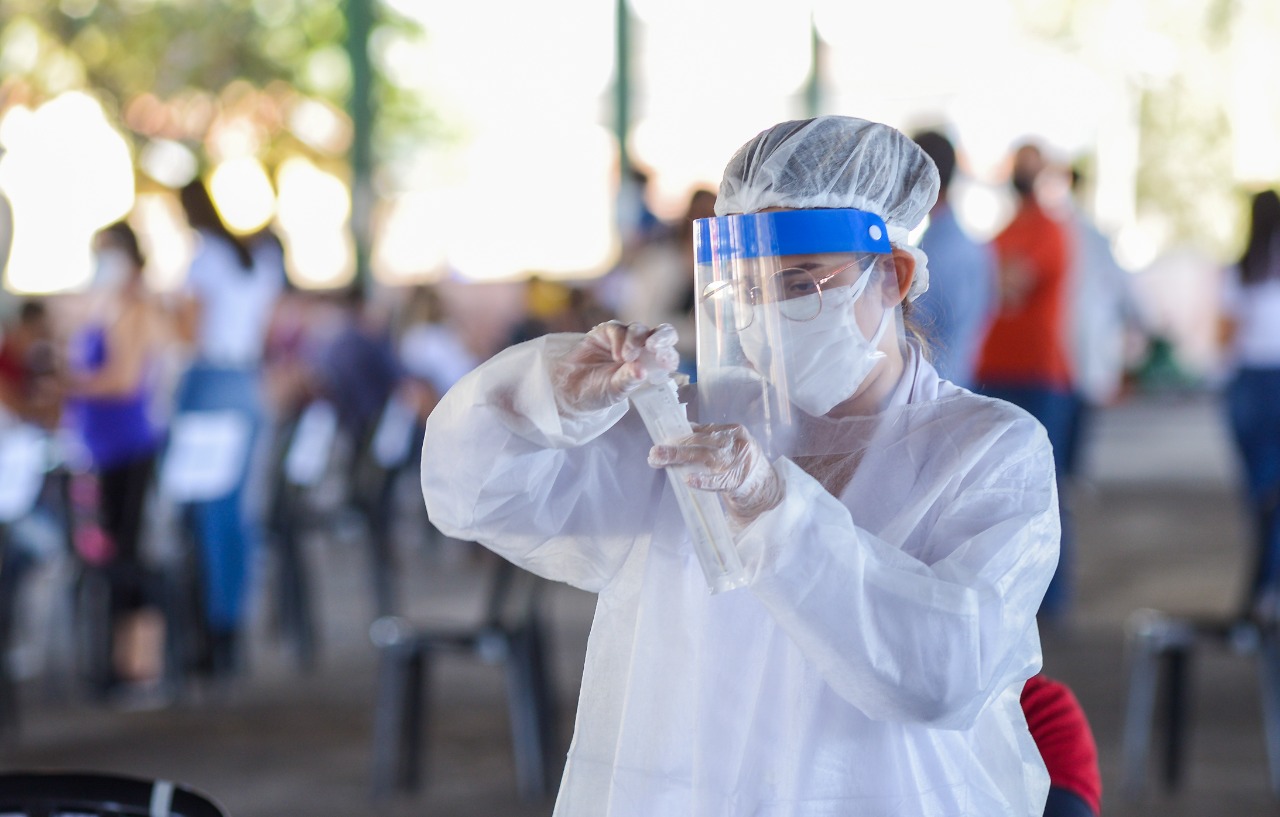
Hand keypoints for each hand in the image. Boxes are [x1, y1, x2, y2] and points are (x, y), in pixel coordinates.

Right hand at [551, 321, 678, 414]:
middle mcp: (640, 349)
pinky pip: (617, 328)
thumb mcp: (615, 392)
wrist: (569, 389)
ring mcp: (623, 338)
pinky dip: (619, 339)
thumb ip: (628, 380)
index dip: (669, 355)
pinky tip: (616, 355)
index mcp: (649, 365)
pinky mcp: (605, 332)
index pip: (667, 355)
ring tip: (625, 358)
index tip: (664, 362)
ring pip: (639, 329)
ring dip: (635, 341)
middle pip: (661, 333)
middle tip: (653, 346)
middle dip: (662, 337)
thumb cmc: (597, 393)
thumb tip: (641, 371)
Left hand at [648, 423, 782, 524]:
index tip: (661, 437)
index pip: (702, 430)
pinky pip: (717, 481)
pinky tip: (688, 480)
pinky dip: (702, 481)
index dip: (680, 433)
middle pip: (700, 442)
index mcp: (733, 431)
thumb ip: (709, 439)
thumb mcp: (730, 445)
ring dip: (678, 458)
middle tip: (654, 451)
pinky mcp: (737, 481)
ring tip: (659, 460)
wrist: (766, 487)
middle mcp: (735, 443)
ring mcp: (736, 462)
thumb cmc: (741, 464)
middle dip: (674, 446)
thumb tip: (679, 433)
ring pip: (703, 457)